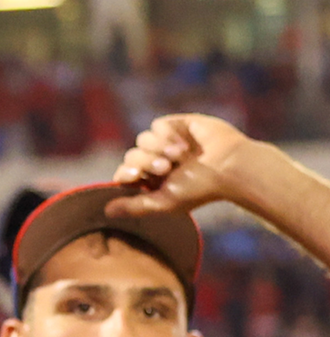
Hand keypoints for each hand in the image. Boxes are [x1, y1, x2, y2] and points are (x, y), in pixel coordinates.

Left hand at [107, 113, 250, 217]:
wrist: (230, 167)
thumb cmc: (201, 189)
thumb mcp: (164, 202)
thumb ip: (134, 207)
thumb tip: (105, 211)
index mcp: (153, 180)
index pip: (124, 174)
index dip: (125, 174)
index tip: (133, 178)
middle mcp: (157, 160)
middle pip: (132, 156)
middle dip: (146, 162)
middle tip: (167, 168)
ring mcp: (167, 142)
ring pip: (142, 140)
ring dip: (158, 149)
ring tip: (180, 158)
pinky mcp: (178, 125)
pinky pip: (157, 126)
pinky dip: (167, 136)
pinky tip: (184, 145)